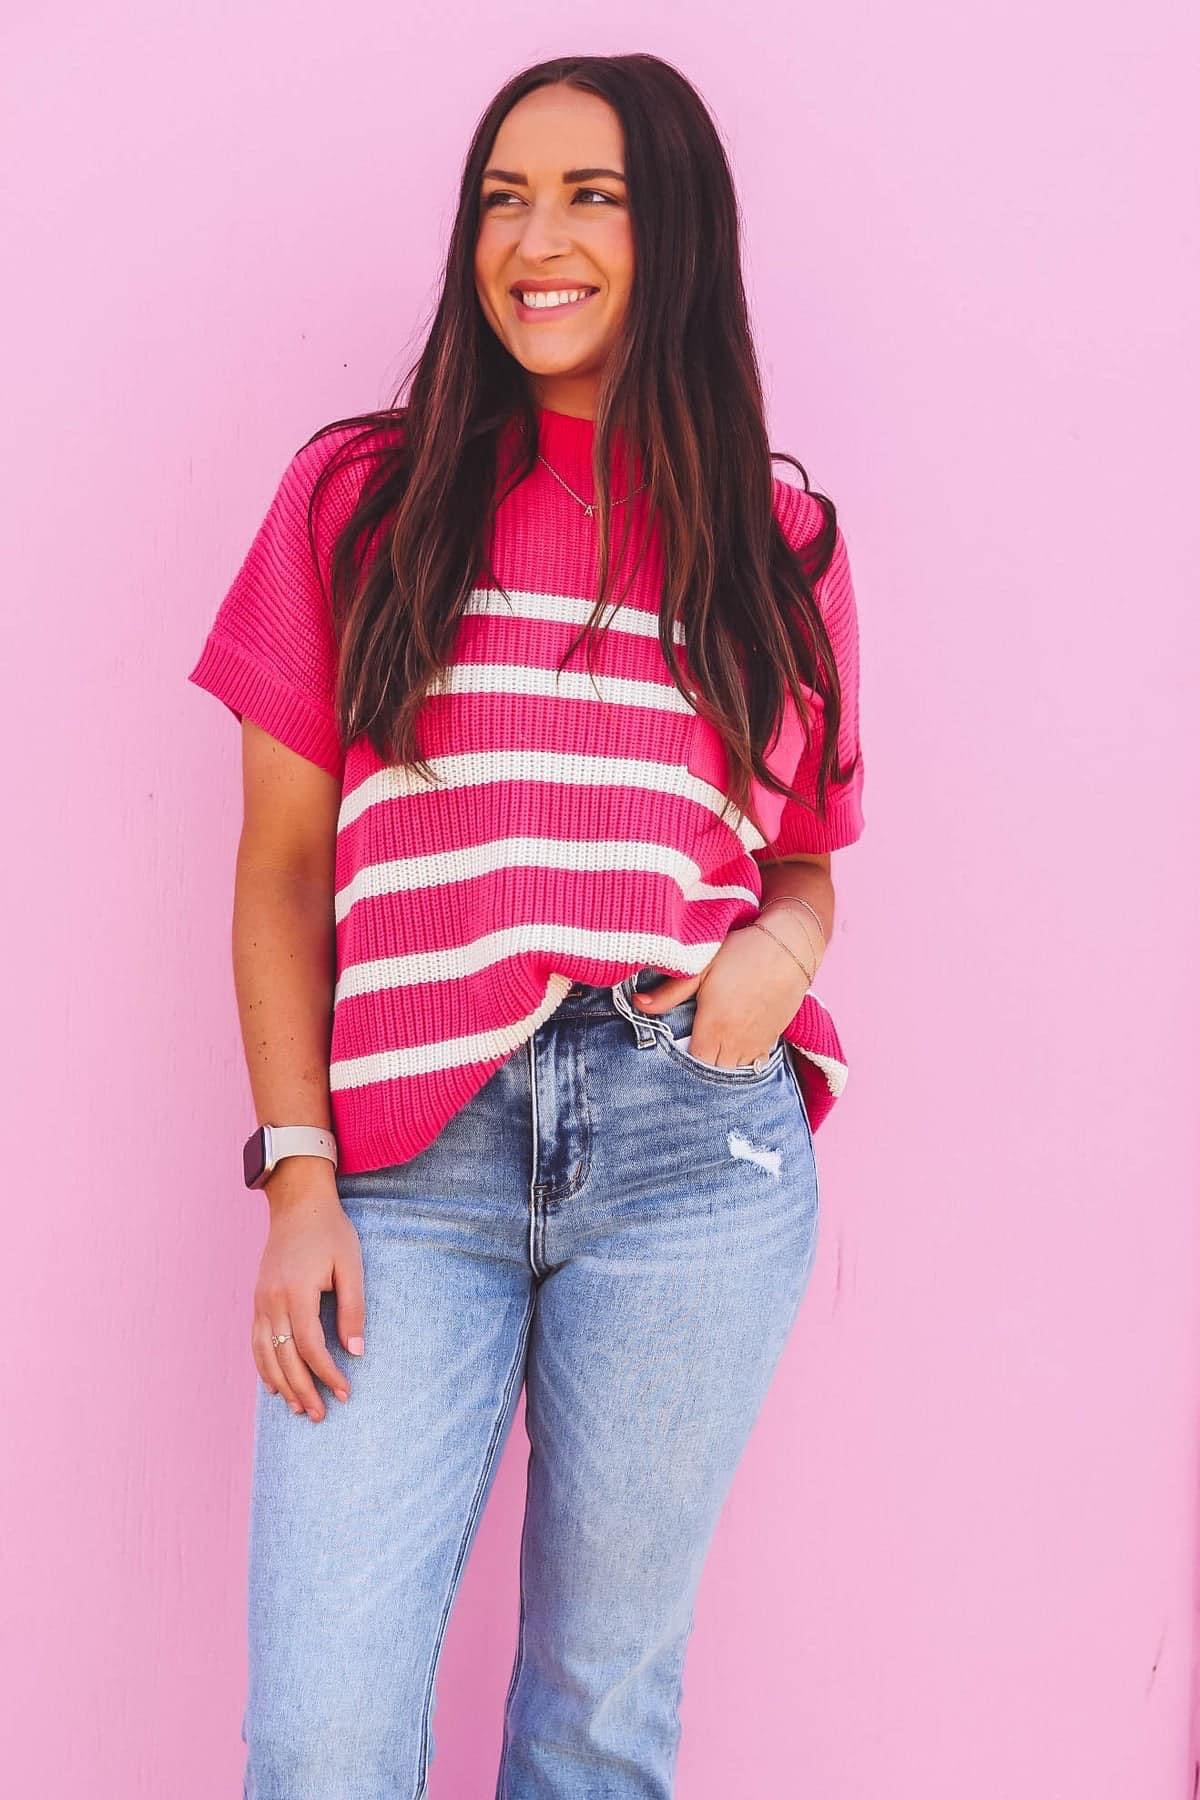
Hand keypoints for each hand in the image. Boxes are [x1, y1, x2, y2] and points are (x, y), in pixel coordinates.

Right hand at [251, 1163, 365, 1422]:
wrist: (297, 1204)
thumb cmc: (330, 1232)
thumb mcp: (350, 1265)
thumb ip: (353, 1309)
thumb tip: (355, 1351)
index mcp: (297, 1292)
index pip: (310, 1347)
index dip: (327, 1374)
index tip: (345, 1392)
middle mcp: (272, 1301)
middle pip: (284, 1358)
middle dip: (303, 1390)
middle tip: (320, 1415)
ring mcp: (260, 1301)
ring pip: (265, 1355)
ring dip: (281, 1385)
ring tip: (298, 1408)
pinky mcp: (257, 1299)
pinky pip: (256, 1342)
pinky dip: (263, 1367)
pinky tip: (274, 1384)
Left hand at [631, 920, 812, 1069]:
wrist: (788, 947)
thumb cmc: (740, 953)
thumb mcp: (701, 968)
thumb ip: (669, 993)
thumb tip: (637, 1004)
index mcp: (714, 1027)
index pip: (693, 1066)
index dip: (681, 1065)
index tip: (673, 1055)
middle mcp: (736, 1042)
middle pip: (713, 1073)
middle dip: (700, 1069)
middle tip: (689, 1052)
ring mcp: (757, 1043)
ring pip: (734, 1072)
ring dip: (721, 1066)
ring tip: (709, 1052)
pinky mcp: (773, 1039)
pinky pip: (754, 1065)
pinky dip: (742, 1063)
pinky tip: (732, 1050)